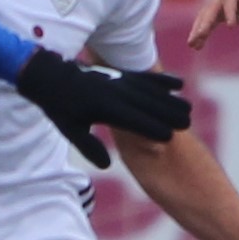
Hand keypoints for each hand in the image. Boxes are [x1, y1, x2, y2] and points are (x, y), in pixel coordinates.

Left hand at [13, 51, 190, 169]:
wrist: (50, 75)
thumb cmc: (59, 107)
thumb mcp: (70, 130)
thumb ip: (89, 147)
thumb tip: (107, 165)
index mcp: (103, 108)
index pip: (133, 121)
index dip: (151, 129)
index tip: (170, 138)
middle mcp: (115, 93)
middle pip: (148, 104)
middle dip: (168, 114)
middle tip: (187, 125)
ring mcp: (119, 80)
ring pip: (151, 91)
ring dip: (170, 99)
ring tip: (188, 110)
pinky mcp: (121, 74)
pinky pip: (146, 77)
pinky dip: (162, 81)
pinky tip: (179, 85)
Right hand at [186, 0, 238, 51]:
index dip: (230, 11)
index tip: (231, 25)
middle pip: (211, 8)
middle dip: (205, 22)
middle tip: (199, 35)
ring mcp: (219, 0)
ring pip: (206, 16)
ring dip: (199, 30)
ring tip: (192, 44)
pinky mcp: (220, 9)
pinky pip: (209, 22)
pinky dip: (203, 32)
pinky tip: (197, 46)